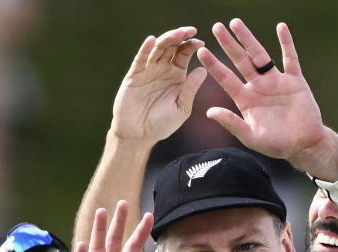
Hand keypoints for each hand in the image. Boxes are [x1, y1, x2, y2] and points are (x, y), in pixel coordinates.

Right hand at [110, 26, 207, 142]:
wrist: (139, 135)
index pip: (184, 54)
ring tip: (177, 33)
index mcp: (177, 75)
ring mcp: (148, 71)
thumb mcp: (181, 108)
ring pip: (158, 49)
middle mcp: (163, 69)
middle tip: (190, 30)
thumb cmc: (162, 124)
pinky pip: (140, 60)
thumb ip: (190, 89)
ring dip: (167, 39)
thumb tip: (203, 69)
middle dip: (181, 37)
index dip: (192, 46)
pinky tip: (151, 40)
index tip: (201, 43)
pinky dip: (145, 49)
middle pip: (172, 46)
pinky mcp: (134, 76)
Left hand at [197, 19, 337, 179]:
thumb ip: (231, 123)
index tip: (201, 52)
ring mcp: (276, 81)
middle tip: (217, 27)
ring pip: (260, 55)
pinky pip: (290, 58)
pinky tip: (281, 27)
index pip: (226, 79)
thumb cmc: (277, 145)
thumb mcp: (251, 137)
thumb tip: (209, 112)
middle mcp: (258, 87)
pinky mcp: (294, 80)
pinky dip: (286, 43)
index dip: (214, 65)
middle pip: (240, 61)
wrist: (304, 144)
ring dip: (249, 39)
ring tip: (236, 23)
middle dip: (228, 44)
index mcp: (246, 100)